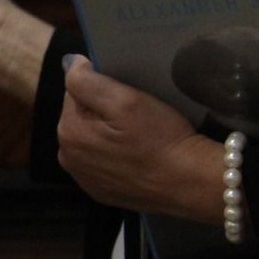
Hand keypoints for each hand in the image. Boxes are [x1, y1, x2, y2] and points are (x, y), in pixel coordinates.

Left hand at [57, 55, 219, 221]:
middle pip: (80, 118)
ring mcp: (85, 179)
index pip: (74, 93)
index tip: (125, 99)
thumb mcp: (126, 100)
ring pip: (91, 140)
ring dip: (106, 134)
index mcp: (69, 133)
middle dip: (101, 112)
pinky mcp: (101, 193)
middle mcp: (69, 159)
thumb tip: (71, 65)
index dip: (100, 90)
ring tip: (136, 136)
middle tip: (135, 118)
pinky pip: (101, 162)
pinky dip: (113, 156)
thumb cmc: (159, 138)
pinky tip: (134, 156)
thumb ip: (88, 80)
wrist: (189, 183)